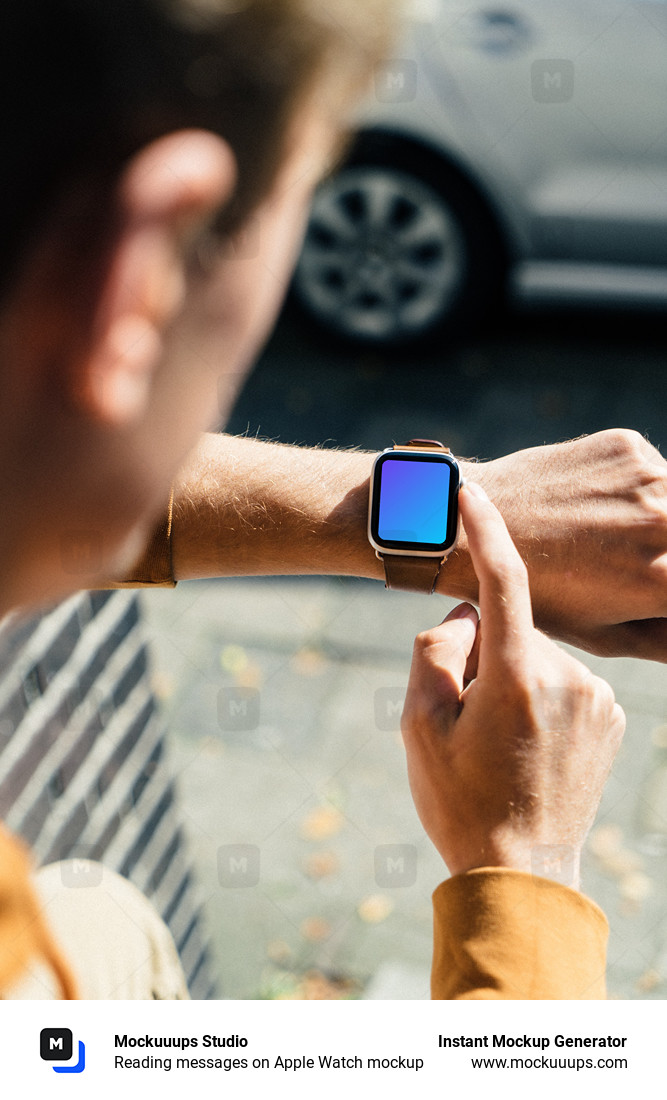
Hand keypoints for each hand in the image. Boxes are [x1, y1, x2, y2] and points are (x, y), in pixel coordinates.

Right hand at [402, 483, 625, 883]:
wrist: (521, 873)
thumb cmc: (459, 800)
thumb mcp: (418, 725)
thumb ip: (435, 648)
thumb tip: (466, 615)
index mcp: (518, 675)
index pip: (504, 580)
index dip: (485, 530)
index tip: (469, 492)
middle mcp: (569, 678)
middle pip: (509, 630)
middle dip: (479, 653)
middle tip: (460, 716)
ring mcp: (597, 700)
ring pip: (535, 657)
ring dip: (509, 679)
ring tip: (495, 743)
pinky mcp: (611, 719)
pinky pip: (562, 683)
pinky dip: (538, 698)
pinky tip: (524, 746)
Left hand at [450, 429, 666, 660]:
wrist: (469, 530)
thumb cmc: (538, 595)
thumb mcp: (606, 635)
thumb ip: (664, 639)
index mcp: (665, 580)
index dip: (663, 588)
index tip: (647, 586)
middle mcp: (666, 523)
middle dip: (662, 554)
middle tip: (627, 561)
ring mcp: (649, 478)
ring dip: (657, 518)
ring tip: (610, 536)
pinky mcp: (628, 446)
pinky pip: (653, 468)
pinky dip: (637, 487)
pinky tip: (595, 505)